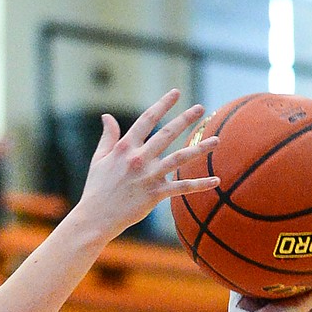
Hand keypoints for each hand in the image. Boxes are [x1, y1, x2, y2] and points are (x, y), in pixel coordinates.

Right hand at [77, 89, 218, 239]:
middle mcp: (139, 158)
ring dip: (200, 148)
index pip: (147, 119)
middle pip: (167, 133)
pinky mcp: (155, 194)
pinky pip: (182, 187)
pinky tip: (216, 181)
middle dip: (185, 119)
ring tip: (217, 140)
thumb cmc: (96, 189)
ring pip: (179, 158)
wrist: (95, 218)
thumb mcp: (99, 159)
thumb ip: (108, 137)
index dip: (163, 104)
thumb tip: (107, 116)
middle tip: (201, 107)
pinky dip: (200, 184)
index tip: (176, 92)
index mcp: (125, 147)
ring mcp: (149, 176)